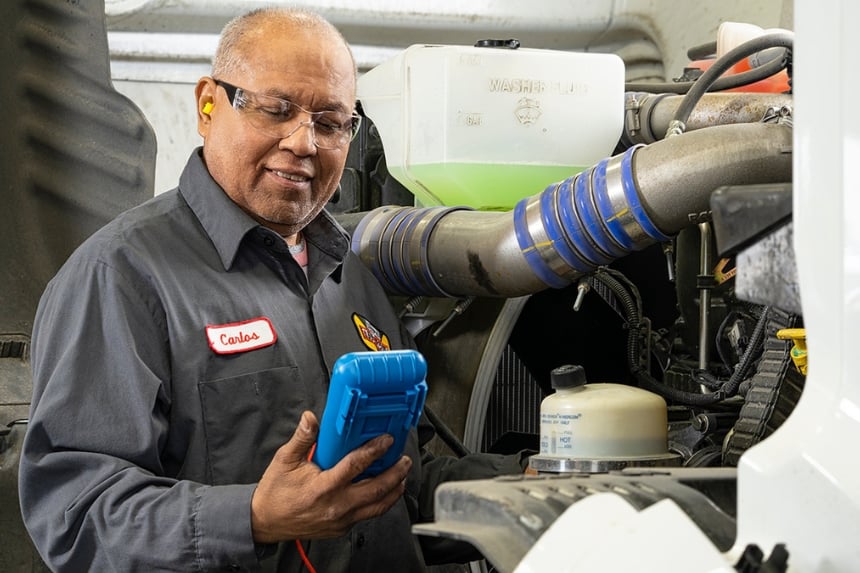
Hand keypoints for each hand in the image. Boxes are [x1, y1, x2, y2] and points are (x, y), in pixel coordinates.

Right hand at [250, 410, 411, 542]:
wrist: (265, 522)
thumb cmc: (275, 493)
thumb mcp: (284, 460)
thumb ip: (302, 438)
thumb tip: (311, 418)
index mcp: (322, 487)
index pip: (356, 466)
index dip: (375, 450)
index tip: (387, 440)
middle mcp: (335, 506)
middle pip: (376, 489)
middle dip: (395, 473)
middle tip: (404, 460)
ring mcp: (341, 520)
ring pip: (378, 506)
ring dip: (394, 490)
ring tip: (402, 476)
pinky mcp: (342, 528)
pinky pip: (368, 515)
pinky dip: (381, 502)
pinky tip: (386, 492)